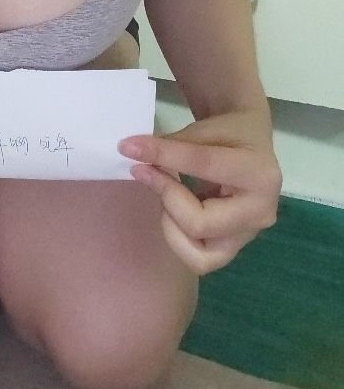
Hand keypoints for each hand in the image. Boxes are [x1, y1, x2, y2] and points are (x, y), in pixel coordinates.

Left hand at [117, 109, 282, 275]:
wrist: (251, 147)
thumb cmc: (229, 134)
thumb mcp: (205, 129)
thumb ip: (173, 144)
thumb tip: (132, 152)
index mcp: (259, 175)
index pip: (204, 165)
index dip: (162, 155)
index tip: (128, 147)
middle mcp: (260, 212)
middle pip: (200, 223)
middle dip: (166, 197)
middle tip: (147, 172)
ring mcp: (247, 236)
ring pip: (199, 255)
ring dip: (171, 225)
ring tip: (167, 196)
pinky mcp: (232, 248)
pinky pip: (197, 258)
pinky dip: (177, 236)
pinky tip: (174, 209)